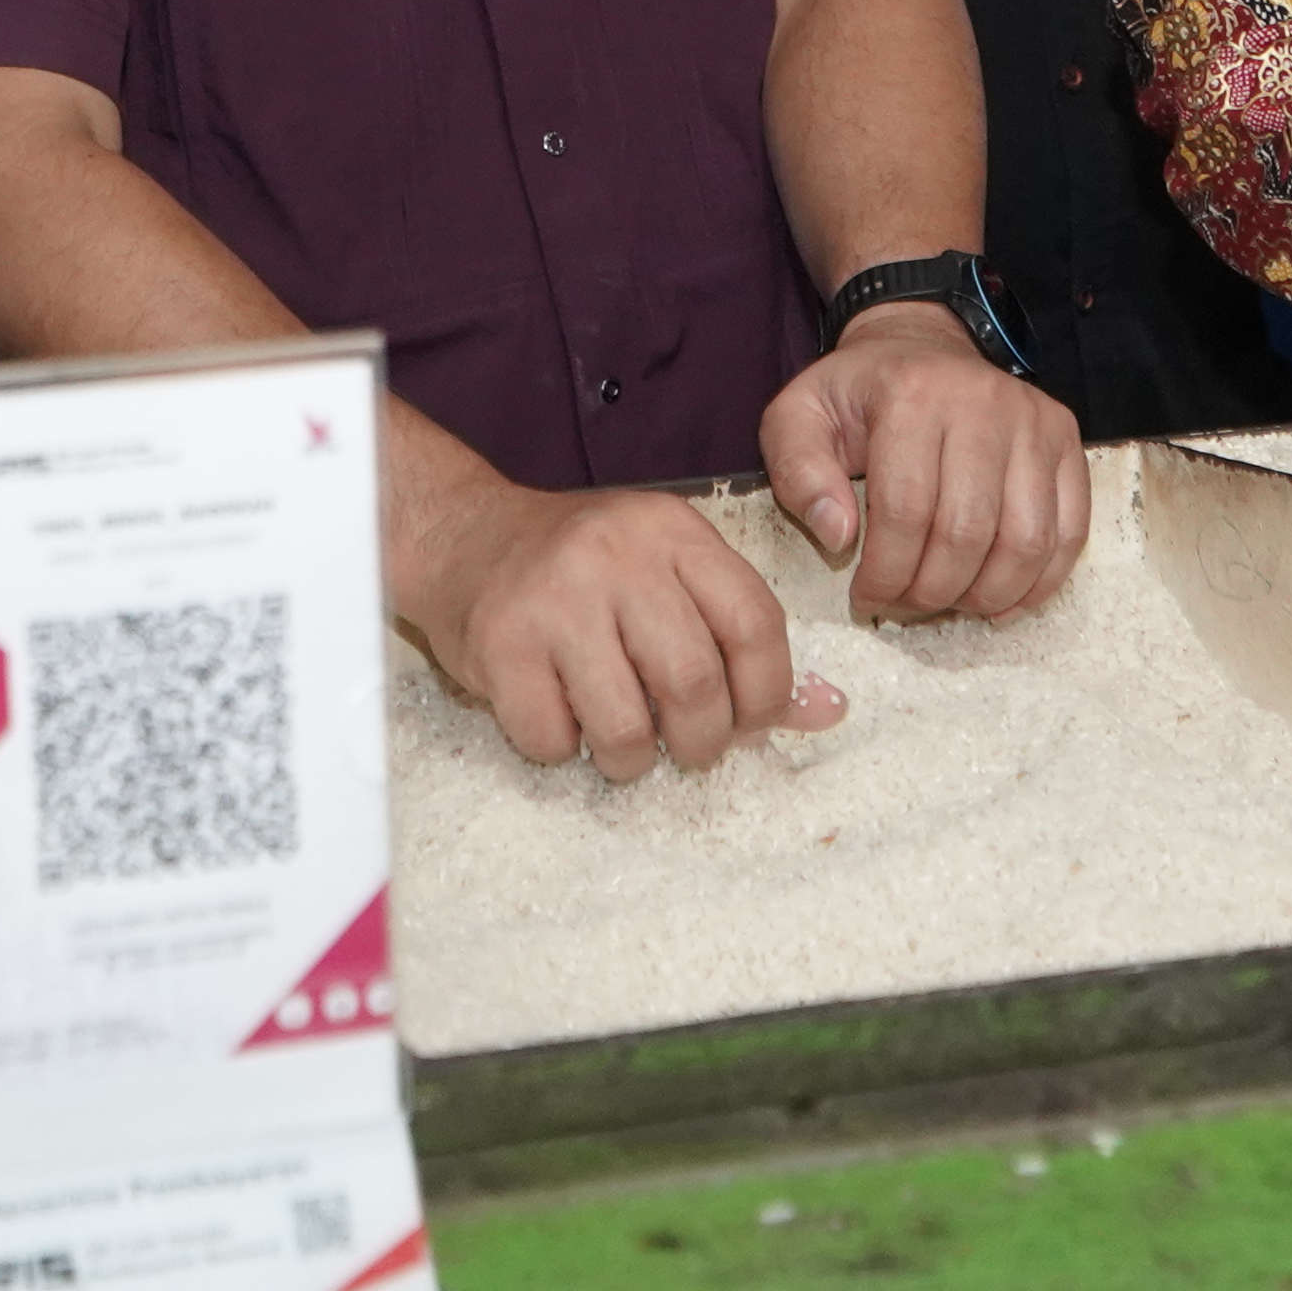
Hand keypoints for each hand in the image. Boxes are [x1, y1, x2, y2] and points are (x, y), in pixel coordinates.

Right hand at [400, 477, 847, 779]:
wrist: (463, 537)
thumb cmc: (583, 570)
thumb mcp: (670, 577)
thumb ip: (744, 641)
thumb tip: (828, 711)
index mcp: (673, 532)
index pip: (755, 623)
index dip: (768, 693)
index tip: (750, 722)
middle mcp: (617, 556)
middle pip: (694, 683)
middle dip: (702, 741)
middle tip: (687, 747)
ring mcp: (554, 598)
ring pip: (626, 726)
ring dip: (632, 758)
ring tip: (621, 740)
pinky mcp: (499, 643)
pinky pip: (554, 738)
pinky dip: (564, 749)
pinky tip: (559, 715)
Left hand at [762, 309, 1088, 624]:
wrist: (920, 345)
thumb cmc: (857, 394)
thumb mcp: (797, 417)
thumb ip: (798, 473)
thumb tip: (839, 536)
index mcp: (911, 394)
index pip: (905, 511)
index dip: (885, 574)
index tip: (866, 597)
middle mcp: (983, 401)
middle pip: (967, 533)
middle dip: (933, 591)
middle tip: (908, 604)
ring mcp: (1034, 420)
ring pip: (1025, 540)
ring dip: (986, 594)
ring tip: (952, 603)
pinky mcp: (1066, 440)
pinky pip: (1069, 531)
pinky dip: (1039, 582)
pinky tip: (1000, 597)